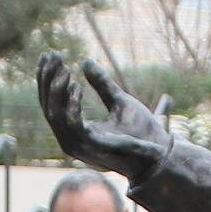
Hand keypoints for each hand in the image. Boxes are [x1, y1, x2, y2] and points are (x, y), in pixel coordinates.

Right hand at [36, 54, 172, 178]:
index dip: (47, 80)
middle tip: (53, 56)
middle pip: (48, 108)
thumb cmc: (144, 132)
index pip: (51, 104)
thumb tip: (86, 61)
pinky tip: (77, 87)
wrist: (163, 155)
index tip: (50, 56)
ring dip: (57, 91)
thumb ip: (102, 85)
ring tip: (65, 70)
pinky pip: (73, 125)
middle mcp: (73, 141)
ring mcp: (81, 147)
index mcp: (77, 131)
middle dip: (47, 80)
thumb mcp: (121, 102)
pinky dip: (72, 106)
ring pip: (55, 116)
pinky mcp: (92, 147)